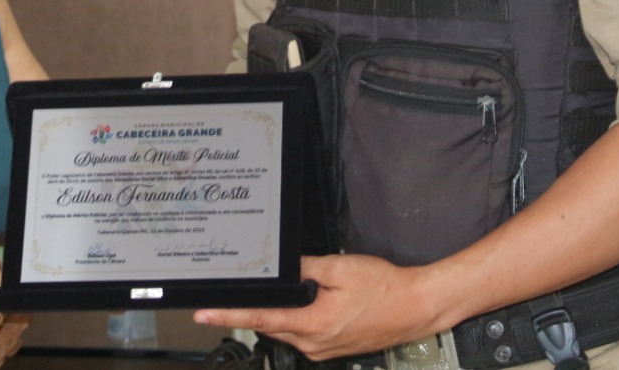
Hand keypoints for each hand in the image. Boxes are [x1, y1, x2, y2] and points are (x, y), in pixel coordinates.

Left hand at [194, 254, 431, 361]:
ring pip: (286, 329)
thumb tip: (279, 269)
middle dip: (254, 309)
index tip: (203, 314)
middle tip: (241, 292)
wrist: (414, 308)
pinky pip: (303, 334)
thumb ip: (305, 268)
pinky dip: (297, 318)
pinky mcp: (331, 349)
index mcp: (312, 323)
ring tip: (287, 291)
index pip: (259, 319)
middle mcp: (313, 343)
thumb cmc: (383, 288)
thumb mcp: (340, 268)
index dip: (228, 316)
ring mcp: (322, 350)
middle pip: (269, 325)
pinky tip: (311, 302)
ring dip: (279, 313)